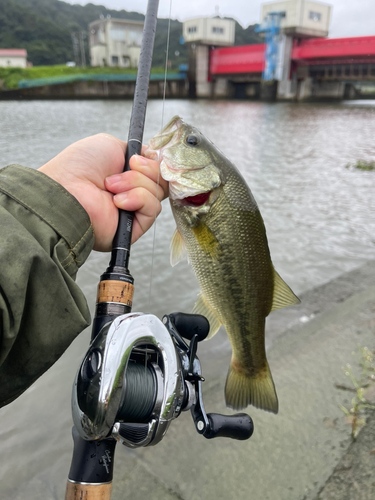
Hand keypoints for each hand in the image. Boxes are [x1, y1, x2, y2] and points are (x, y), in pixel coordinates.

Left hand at [38, 133, 167, 250]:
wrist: (67, 189)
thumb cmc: (80, 166)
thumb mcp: (112, 145)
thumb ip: (138, 150)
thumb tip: (155, 157)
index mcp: (126, 173)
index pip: (156, 168)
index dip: (155, 161)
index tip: (144, 155)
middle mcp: (131, 191)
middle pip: (161, 180)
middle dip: (147, 169)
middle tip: (129, 166)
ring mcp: (133, 210)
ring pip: (158, 192)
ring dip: (136, 183)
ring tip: (110, 186)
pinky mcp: (135, 228)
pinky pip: (153, 208)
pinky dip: (137, 199)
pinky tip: (117, 201)